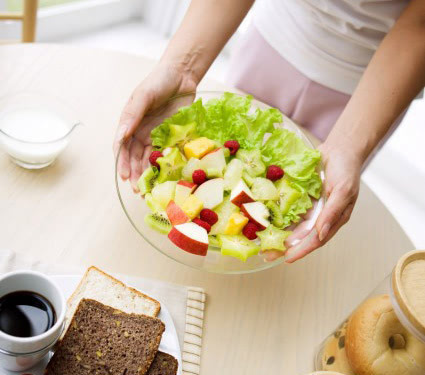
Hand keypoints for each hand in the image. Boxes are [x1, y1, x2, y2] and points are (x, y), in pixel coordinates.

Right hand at [114, 62, 197, 190]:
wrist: (183, 75)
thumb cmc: (159, 81)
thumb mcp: (143, 95)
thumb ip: (133, 114)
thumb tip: (121, 135)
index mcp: (129, 123)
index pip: (121, 147)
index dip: (122, 162)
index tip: (124, 176)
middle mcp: (140, 132)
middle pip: (134, 157)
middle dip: (134, 174)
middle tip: (138, 189)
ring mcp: (155, 136)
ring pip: (148, 159)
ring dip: (148, 174)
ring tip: (149, 188)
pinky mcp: (171, 137)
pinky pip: (166, 154)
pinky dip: (164, 166)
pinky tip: (165, 177)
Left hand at [264, 143, 361, 262]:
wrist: (340, 148)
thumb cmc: (346, 170)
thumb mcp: (343, 191)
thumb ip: (332, 213)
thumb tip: (321, 234)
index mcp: (333, 219)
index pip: (316, 239)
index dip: (302, 249)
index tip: (288, 258)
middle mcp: (320, 216)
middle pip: (301, 236)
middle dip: (285, 247)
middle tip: (268, 256)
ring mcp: (310, 207)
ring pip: (292, 225)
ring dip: (278, 234)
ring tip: (262, 244)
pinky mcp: (301, 197)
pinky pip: (287, 209)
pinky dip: (277, 217)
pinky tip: (264, 222)